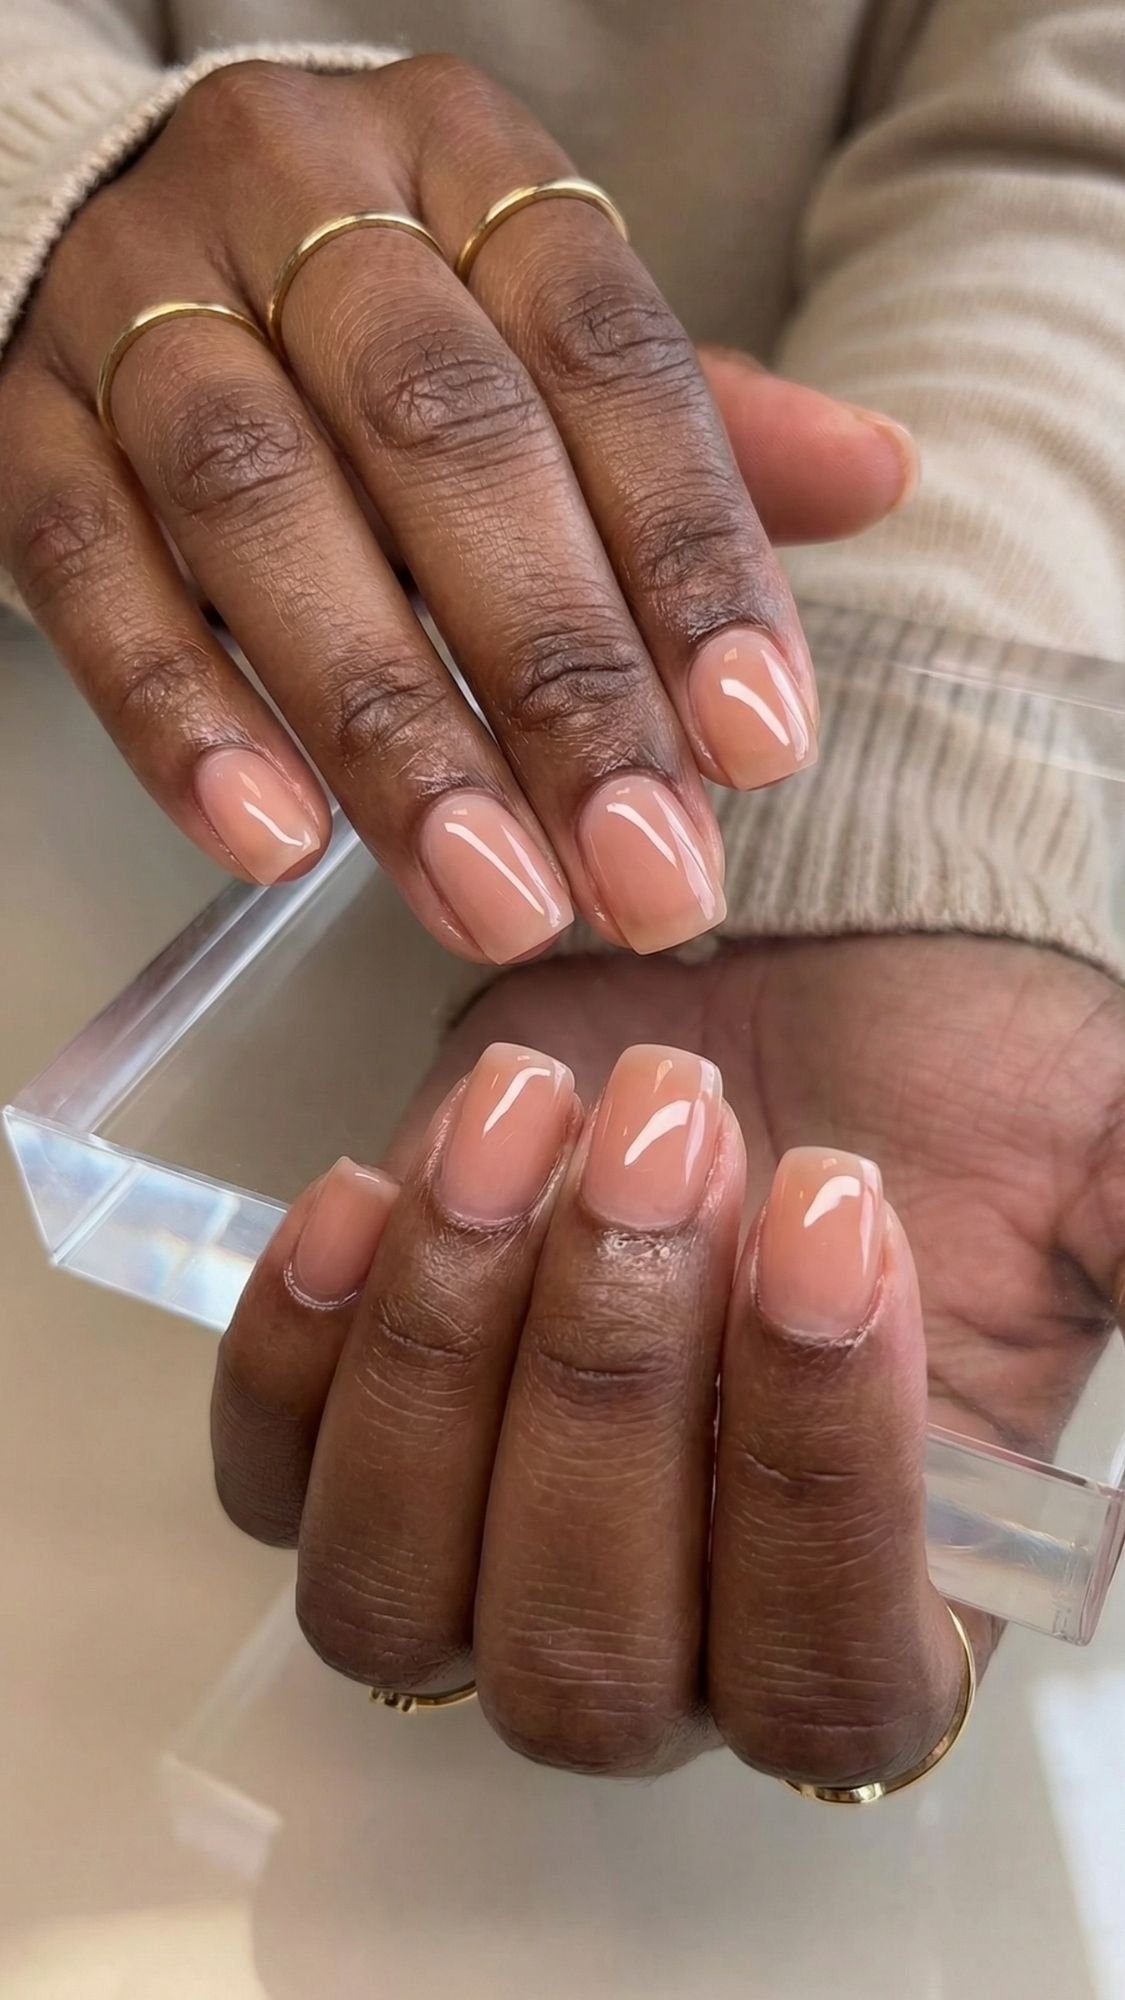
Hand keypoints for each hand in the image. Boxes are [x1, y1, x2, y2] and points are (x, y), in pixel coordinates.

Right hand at [0, 56, 913, 964]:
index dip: (689, 555)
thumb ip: (689, 424)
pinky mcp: (21, 417)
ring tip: (489, 894)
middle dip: (557, 680)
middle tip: (640, 876)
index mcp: (470, 167)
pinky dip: (178, 711)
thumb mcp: (540, 334)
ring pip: (260, 507)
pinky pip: (83, 564)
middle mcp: (301, 202)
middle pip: (445, 439)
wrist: (111, 222)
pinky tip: (273, 840)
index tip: (755, 745)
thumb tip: (877, 476)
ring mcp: (137, 303)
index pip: (609, 355)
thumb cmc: (379, 318)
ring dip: (387, 725)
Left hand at [213, 1040, 967, 1786]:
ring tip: (532, 1120)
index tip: (831, 1213)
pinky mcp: (362, 1432)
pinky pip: (272, 1478)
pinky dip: (300, 1346)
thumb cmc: (953, 1090)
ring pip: (401, 1598)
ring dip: (452, 1350)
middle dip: (614, 1378)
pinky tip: (374, 1185)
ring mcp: (492, 1546)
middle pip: (589, 1659)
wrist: (796, 976)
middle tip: (670, 1127)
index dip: (817, 1471)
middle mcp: (671, 1634)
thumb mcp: (1096, 1172)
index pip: (825, 1675)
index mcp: (875, 1619)